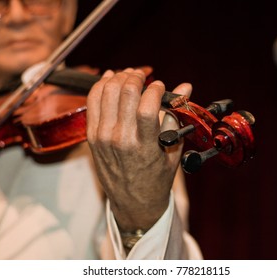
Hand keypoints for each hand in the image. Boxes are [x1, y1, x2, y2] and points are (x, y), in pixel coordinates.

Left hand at [86, 68, 191, 231]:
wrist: (132, 202)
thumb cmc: (156, 179)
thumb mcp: (172, 151)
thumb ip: (176, 116)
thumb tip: (185, 87)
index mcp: (144, 146)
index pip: (147, 106)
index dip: (155, 89)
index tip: (160, 87)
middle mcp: (120, 139)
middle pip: (124, 93)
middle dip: (136, 77)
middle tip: (142, 75)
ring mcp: (103, 137)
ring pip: (106, 92)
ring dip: (119, 78)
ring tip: (129, 75)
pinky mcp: (92, 136)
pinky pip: (92, 102)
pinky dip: (100, 86)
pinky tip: (110, 79)